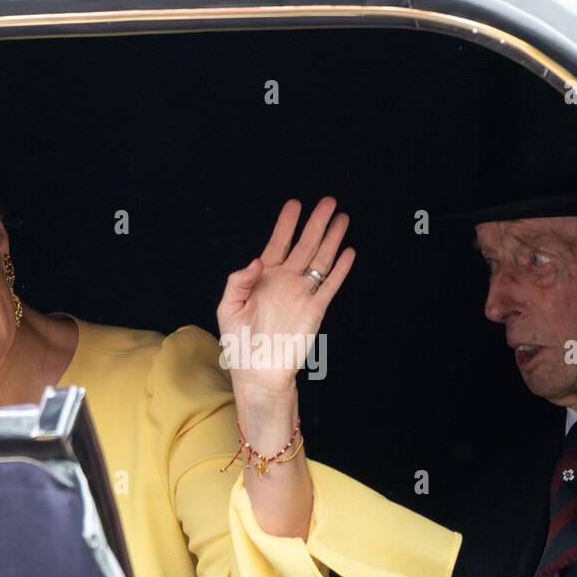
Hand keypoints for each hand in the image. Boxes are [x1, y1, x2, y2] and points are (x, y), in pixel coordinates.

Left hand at [217, 197, 354, 403]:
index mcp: (263, 278)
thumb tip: (257, 260)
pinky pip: (330, 285)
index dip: (286, 224)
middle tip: (328, 202)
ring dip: (332, 240)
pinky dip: (340, 269)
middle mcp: (285, 282)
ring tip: (342, 218)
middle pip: (304, 245)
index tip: (295, 204)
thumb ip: (238, 280)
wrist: (258, 373)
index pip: (277, 243)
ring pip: (320, 260)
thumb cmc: (240, 343)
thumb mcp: (228, 307)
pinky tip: (348, 252)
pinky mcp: (315, 310)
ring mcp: (302, 294)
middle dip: (316, 223)